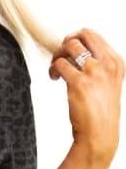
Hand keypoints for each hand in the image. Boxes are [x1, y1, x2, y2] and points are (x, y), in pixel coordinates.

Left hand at [49, 28, 124, 158]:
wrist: (99, 134)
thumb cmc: (102, 113)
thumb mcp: (109, 84)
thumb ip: (101, 68)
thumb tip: (81, 55)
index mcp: (116, 63)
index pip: (96, 37)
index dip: (78, 39)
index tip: (70, 49)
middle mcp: (107, 64)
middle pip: (83, 34)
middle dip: (67, 41)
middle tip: (61, 54)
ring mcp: (93, 72)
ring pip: (69, 45)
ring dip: (58, 54)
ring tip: (56, 68)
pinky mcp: (78, 82)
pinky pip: (60, 64)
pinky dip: (53, 69)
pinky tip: (54, 77)